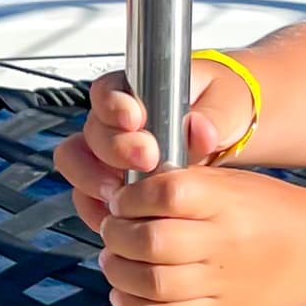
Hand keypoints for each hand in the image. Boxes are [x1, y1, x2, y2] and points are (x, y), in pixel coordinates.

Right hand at [53, 66, 255, 229]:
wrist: (226, 132)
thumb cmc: (221, 104)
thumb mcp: (227, 102)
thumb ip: (213, 116)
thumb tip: (199, 129)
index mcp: (135, 91)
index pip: (107, 92)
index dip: (113, 106)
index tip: (135, 119)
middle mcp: (115, 122)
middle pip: (90, 132)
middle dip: (113, 149)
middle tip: (145, 158)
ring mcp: (110, 155)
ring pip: (78, 164)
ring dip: (94, 180)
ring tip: (121, 192)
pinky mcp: (114, 185)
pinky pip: (89, 197)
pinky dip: (98, 208)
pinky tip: (118, 214)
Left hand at [98, 162, 305, 305]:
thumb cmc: (268, 210)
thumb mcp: (231, 183)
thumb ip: (183, 185)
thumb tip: (122, 195)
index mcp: (227, 200)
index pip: (166, 193)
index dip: (130, 198)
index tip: (120, 201)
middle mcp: (226, 240)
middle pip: (152, 241)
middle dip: (117, 235)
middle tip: (111, 230)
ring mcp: (224, 281)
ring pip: (153, 282)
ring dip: (119, 271)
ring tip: (112, 259)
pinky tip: (123, 293)